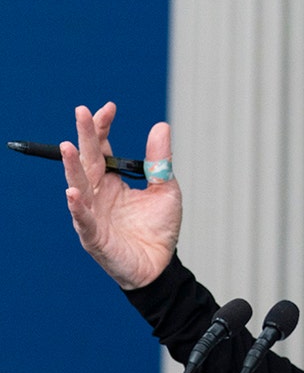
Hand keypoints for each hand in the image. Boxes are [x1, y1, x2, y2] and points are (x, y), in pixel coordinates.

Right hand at [61, 102, 181, 289]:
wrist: (161, 265)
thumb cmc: (158, 228)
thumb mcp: (165, 188)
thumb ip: (159, 160)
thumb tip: (161, 126)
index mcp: (112, 182)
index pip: (102, 150)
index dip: (102, 128)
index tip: (109, 107)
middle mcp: (98, 195)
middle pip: (87, 161)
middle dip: (84, 137)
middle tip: (81, 111)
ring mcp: (94, 215)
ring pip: (79, 186)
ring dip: (72, 167)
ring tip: (68, 146)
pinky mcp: (95, 237)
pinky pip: (84, 220)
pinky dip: (77, 207)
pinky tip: (73, 192)